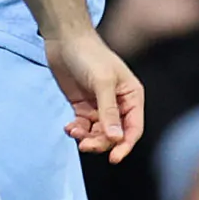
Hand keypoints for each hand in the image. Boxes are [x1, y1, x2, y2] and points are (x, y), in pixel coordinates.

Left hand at [48, 25, 144, 162]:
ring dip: (87, 138)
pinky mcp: (83, 106)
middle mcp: (119, 104)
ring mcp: (100, 106)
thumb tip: (115, 138)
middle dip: (101, 143)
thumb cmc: (89, 55)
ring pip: (98, 133)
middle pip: (114, 135)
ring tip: (74, 133)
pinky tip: (69, 128)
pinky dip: (77, 131)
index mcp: (132, 96)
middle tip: (84, 145)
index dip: (125, 145)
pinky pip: (84, 126)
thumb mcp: (102, 82)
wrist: (65, 40)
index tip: (114, 159)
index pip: (134, 128)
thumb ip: (108, 111)